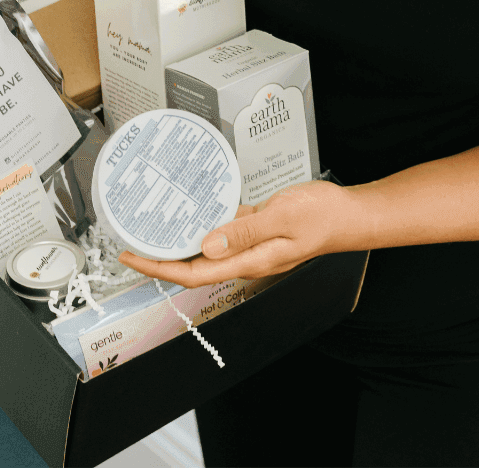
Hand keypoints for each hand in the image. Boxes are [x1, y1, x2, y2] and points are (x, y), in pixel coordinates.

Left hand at [117, 179, 358, 286]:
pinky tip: (191, 205)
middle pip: (192, 264)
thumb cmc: (322, 216)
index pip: (192, 273)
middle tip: (130, 238)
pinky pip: (222, 228)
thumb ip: (245, 231)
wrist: (349, 214)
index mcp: (248, 261)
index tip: (131, 256)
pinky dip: (202, 219)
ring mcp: (249, 243)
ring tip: (151, 223)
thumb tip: (207, 244)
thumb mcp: (283, 217)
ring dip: (178, 238)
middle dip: (159, 256)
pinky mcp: (255, 228)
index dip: (158, 267)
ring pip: (205, 246)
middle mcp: (244, 257)